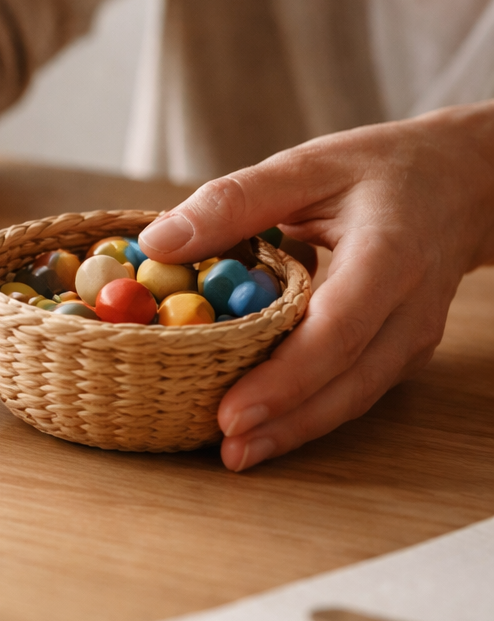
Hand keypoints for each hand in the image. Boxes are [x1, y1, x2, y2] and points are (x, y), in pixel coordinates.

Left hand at [137, 102, 493, 471]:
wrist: (462, 183)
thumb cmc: (378, 170)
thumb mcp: (305, 165)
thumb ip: (234, 201)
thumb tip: (157, 242)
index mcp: (388, 253)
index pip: (337, 328)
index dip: (284, 377)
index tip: (231, 410)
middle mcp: (410, 306)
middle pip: (349, 379)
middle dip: (287, 421)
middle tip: (226, 448)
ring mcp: (413, 335)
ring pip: (356, 396)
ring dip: (297, 430)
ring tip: (237, 455)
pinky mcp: (402, 351)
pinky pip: (356, 390)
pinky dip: (312, 415)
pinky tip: (264, 431)